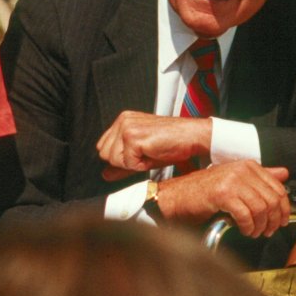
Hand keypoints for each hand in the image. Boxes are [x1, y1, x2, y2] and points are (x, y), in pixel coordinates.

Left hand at [96, 111, 210, 180]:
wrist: (191, 137)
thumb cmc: (172, 143)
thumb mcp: (142, 154)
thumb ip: (122, 164)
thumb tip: (105, 175)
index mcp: (123, 120)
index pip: (103, 147)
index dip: (120, 157)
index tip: (140, 153)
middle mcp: (122, 120)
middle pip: (104, 154)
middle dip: (124, 161)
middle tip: (146, 153)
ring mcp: (127, 127)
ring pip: (113, 160)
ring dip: (132, 164)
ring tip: (150, 153)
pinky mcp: (133, 137)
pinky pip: (127, 164)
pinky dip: (140, 165)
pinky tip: (153, 154)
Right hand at [155, 160, 289, 237]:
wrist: (176, 197)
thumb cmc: (204, 192)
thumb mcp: (235, 182)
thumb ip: (259, 178)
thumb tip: (284, 173)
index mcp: (248, 165)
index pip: (278, 187)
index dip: (283, 207)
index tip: (282, 220)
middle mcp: (242, 170)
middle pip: (272, 199)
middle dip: (273, 220)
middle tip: (268, 230)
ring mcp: (232, 181)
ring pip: (260, 208)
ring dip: (260, 226)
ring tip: (254, 232)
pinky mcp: (222, 194)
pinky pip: (245, 215)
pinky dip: (248, 227)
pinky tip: (244, 230)